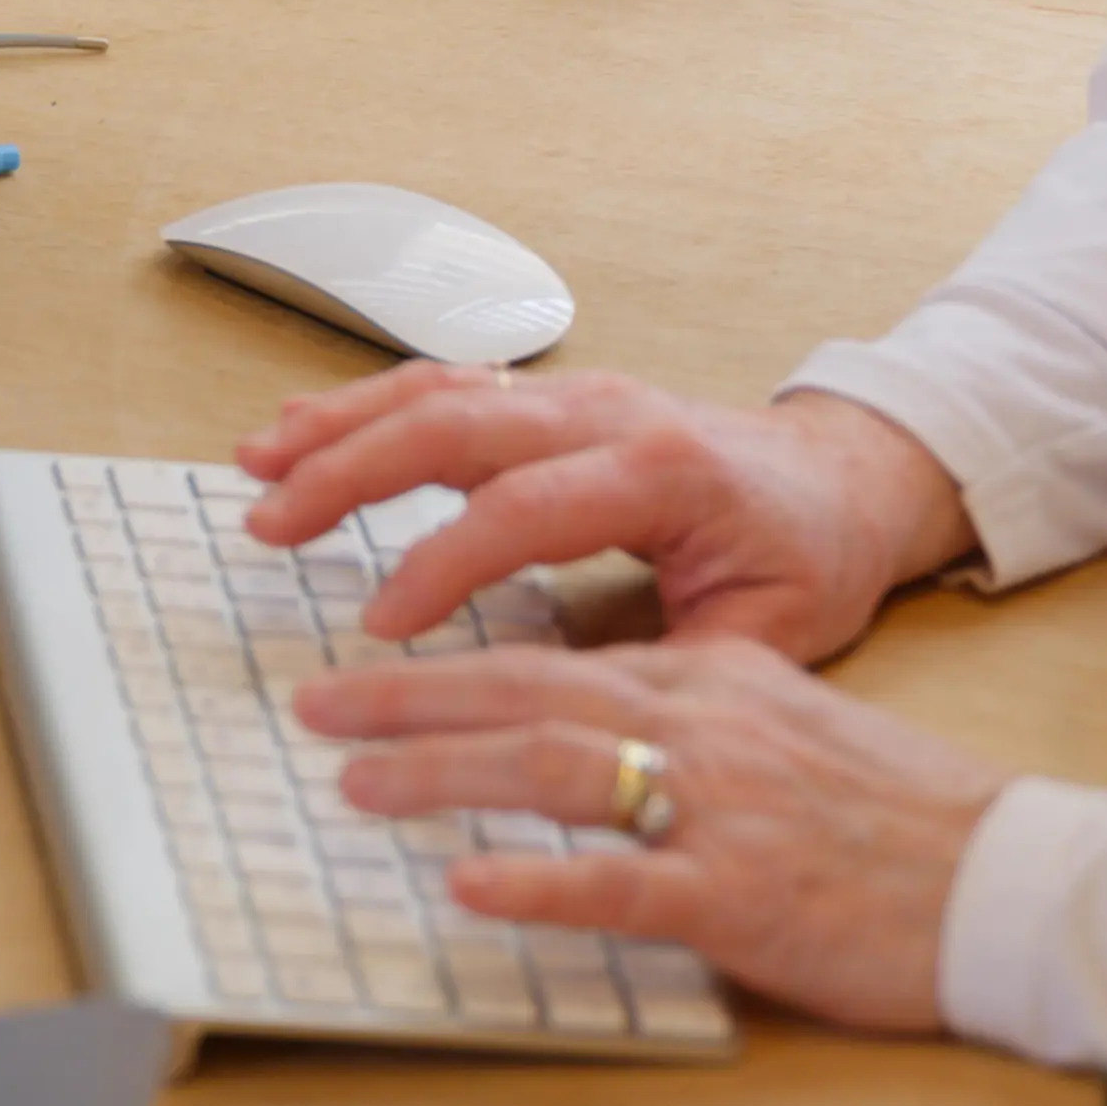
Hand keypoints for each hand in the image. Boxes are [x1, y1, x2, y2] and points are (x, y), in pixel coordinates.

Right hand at [236, 362, 971, 657]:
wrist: (846, 474)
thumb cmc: (810, 555)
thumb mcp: (770, 635)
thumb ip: (672, 669)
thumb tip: (576, 720)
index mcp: (661, 469)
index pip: (525, 508)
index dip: (443, 562)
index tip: (380, 625)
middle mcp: (608, 411)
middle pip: (455, 422)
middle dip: (351, 470)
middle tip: (270, 522)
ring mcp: (575, 393)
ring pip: (437, 389)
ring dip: (340, 424)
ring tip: (260, 462)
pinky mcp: (552, 397)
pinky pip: (447, 385)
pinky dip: (367, 405)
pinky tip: (306, 430)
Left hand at [296, 636, 1009, 1031]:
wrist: (1013, 880)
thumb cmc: (905, 820)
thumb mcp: (792, 731)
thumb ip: (697, 718)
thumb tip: (601, 726)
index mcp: (712, 680)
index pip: (554, 649)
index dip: (448, 658)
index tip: (366, 667)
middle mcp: (706, 723)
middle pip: (529, 685)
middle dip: (408, 693)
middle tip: (317, 704)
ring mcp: (722, 807)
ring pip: (556, 762)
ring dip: (443, 769)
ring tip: (355, 779)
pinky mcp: (746, 895)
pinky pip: (624, 882)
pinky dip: (540, 880)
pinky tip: (469, 885)